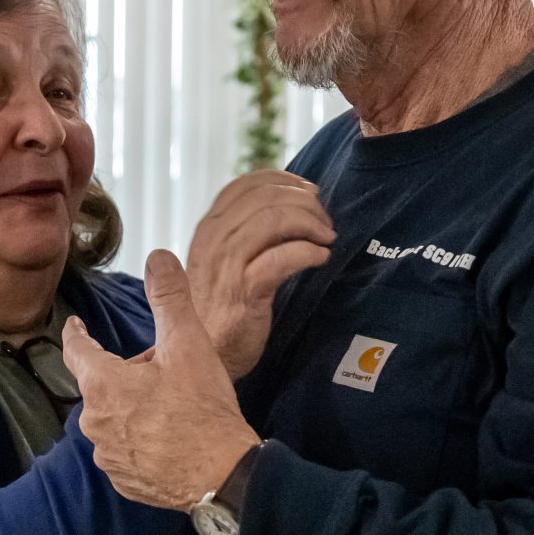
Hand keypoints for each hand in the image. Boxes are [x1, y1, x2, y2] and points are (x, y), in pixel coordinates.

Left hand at [64, 249, 259, 510]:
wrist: (222, 475)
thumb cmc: (203, 410)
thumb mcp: (189, 343)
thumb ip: (169, 297)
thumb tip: (157, 258)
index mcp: (102, 384)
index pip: (76, 349)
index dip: (77, 333)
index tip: (76, 325)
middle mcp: (94, 422)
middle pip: (101, 385)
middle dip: (125, 373)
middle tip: (163, 370)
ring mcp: (107, 455)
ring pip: (113, 418)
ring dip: (132, 408)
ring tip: (170, 406)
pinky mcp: (123, 480)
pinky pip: (124, 450)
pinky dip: (140, 440)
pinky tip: (169, 438)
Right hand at [184, 170, 335, 378]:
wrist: (207, 354)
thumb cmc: (223, 309)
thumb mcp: (223, 262)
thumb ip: (246, 234)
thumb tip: (290, 206)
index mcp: (209, 229)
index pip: (246, 184)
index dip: (283, 180)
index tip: (309, 192)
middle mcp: (214, 241)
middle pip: (264, 196)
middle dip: (304, 201)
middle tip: (324, 220)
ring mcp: (226, 265)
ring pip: (273, 219)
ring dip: (309, 223)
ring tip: (326, 237)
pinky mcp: (244, 292)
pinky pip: (281, 258)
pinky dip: (308, 252)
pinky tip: (321, 258)